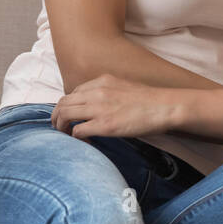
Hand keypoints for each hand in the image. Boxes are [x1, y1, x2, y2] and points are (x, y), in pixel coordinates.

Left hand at [50, 74, 182, 139]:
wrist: (165, 106)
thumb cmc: (151, 100)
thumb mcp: (125, 87)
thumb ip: (108, 92)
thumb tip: (101, 106)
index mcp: (102, 81)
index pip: (73, 92)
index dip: (68, 105)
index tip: (72, 116)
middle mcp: (96, 92)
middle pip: (63, 103)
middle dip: (57, 116)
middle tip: (59, 127)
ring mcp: (99, 108)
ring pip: (64, 115)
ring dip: (60, 126)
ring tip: (65, 135)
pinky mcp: (104, 125)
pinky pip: (76, 130)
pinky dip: (75, 138)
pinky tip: (84, 142)